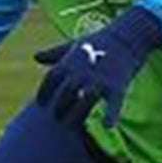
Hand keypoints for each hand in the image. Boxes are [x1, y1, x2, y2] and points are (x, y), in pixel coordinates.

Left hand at [33, 5, 161, 128]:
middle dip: (59, 107)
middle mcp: (82, 72)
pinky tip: (108, 125)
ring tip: (71, 127)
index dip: (43, 93)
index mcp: (70, 62)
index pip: (50, 80)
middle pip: (64, 94)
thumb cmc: (98, 41)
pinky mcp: (117, 85)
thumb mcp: (73, 45)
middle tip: (57, 118)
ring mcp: (100, 79)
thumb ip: (54, 54)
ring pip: (84, 101)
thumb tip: (35, 57)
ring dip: (76, 115)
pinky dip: (111, 115)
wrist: (126, 36)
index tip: (41, 103)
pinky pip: (113, 104)